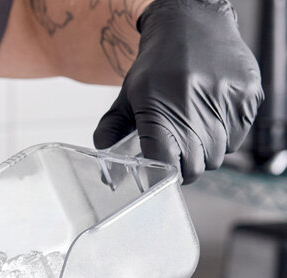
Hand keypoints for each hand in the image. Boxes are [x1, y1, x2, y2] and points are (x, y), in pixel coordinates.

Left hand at [94, 0, 263, 183]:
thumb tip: (107, 175)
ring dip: (206, 151)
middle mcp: (193, 108)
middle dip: (185, 167)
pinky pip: (237, 140)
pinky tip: (212, 115)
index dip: (163, 176)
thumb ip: (110, 136)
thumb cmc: (155, 68)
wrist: (192, 24)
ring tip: (194, 127)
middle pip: (194, 168)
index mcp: (158, 111)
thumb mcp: (125, 99)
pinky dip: (225, 137)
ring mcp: (224, 103)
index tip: (160, 174)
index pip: (165, 166)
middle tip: (178, 151)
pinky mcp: (248, 98)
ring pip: (218, 156)